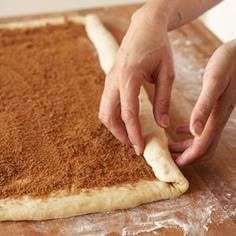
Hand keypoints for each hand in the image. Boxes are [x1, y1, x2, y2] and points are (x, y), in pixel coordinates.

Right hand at [99, 6, 174, 154]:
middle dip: (119, 134)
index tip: (140, 149)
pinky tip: (126, 119)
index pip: (128, 114)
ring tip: (130, 134)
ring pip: (104, 111)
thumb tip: (162, 124)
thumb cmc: (158, 46)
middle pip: (108, 116)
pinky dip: (114, 116)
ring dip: (115, 126)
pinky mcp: (110, 80)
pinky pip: (107, 103)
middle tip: (134, 144)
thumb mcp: (167, 73)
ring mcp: (109, 80)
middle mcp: (113, 80)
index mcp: (128, 78)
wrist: (144, 26)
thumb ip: (163, 100)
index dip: (134, 134)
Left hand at [170, 39, 235, 166]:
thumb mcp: (213, 83)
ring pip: (202, 139)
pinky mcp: (216, 107)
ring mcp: (218, 114)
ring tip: (170, 146)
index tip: (174, 165)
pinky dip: (188, 133)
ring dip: (186, 146)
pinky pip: (203, 127)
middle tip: (170, 158)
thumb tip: (193, 131)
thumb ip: (204, 107)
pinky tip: (177, 130)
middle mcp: (218, 118)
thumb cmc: (229, 63)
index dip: (188, 158)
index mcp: (216, 116)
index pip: (202, 146)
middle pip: (204, 147)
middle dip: (187, 156)